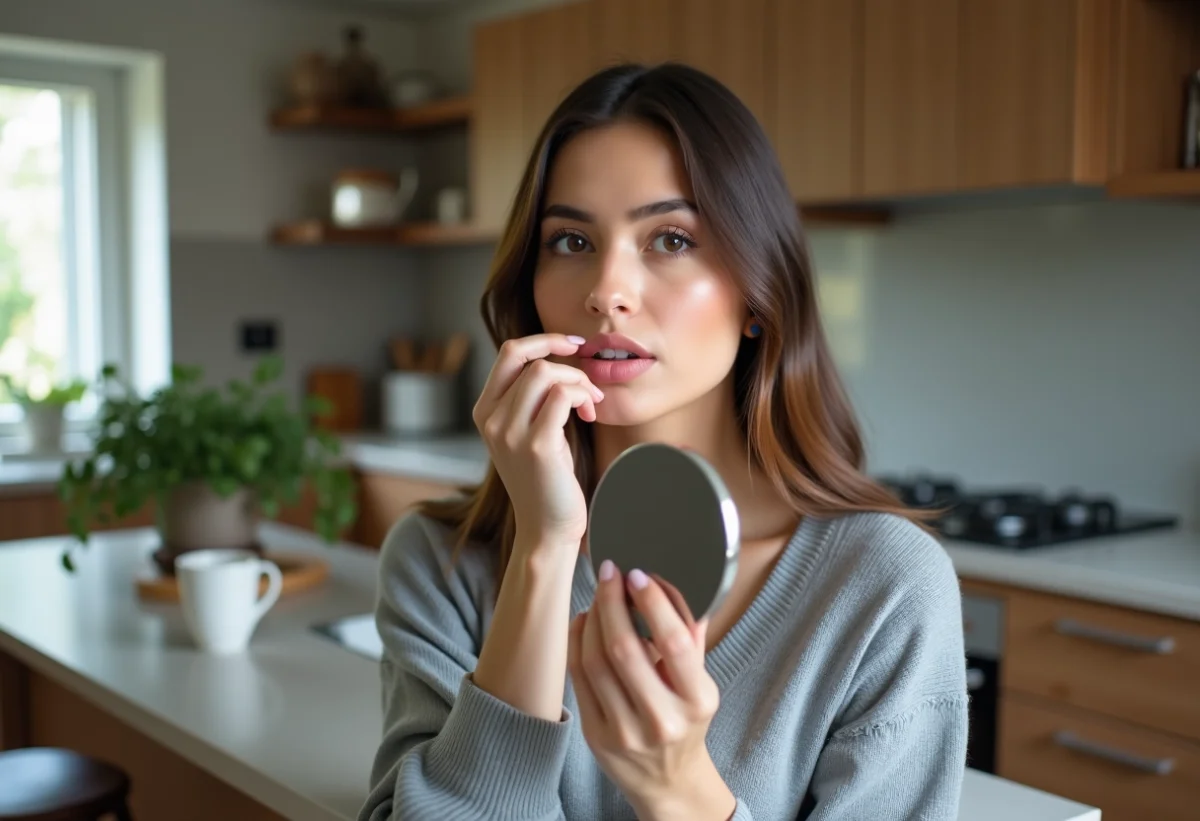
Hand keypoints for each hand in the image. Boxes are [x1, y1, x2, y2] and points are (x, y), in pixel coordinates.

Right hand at [473, 333, 604, 546]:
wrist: (547, 529)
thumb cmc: (546, 479)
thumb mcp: (527, 432)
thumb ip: (529, 398)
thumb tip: (558, 358)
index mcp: (485, 412)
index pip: (509, 353)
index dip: (544, 340)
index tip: (573, 345)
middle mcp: (491, 420)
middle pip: (529, 359)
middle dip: (567, 361)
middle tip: (589, 383)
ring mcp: (510, 433)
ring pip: (546, 372)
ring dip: (579, 381)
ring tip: (590, 403)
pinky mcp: (537, 446)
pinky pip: (562, 396)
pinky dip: (583, 396)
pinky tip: (589, 414)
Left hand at [568, 560, 734, 820]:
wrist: (667, 780)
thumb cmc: (686, 722)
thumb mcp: (701, 685)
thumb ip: (693, 638)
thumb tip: (680, 583)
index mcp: (697, 701)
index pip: (674, 643)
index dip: (653, 603)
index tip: (639, 575)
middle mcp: (662, 719)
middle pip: (624, 649)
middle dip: (612, 602)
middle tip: (611, 573)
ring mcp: (625, 731)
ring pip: (595, 661)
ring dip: (592, 618)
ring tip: (598, 596)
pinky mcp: (596, 735)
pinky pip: (579, 677)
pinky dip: (577, 641)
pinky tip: (583, 622)